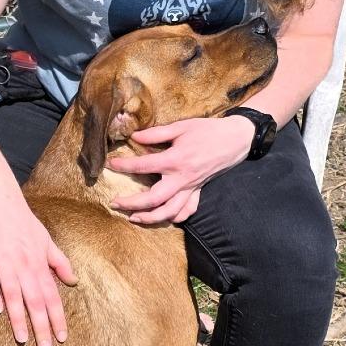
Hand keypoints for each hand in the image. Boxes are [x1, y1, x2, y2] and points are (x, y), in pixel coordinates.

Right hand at [0, 193, 77, 345]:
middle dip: (42, 326)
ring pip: (14, 295)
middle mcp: (24, 266)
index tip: (62, 337)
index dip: (57, 317)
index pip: (52, 296)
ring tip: (23, 339)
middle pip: (36, 301)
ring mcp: (3, 263)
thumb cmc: (23, 221)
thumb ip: (59, 262)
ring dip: (18, 318)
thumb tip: (73, 282)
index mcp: (39, 263)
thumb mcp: (46, 240)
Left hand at [107, 117, 255, 224]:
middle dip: (132, 204)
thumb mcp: (180, 127)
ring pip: (170, 212)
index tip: (110, 165)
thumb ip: (156, 134)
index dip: (124, 166)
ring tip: (133, 218)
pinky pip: (188, 211)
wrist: (235, 139)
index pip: (143, 166)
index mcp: (175, 160)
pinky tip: (164, 218)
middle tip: (115, 203)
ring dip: (151, 218)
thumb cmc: (207, 131)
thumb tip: (134, 137)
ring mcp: (191, 188)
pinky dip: (175, 218)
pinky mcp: (199, 191)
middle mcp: (182, 178)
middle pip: (154, 199)